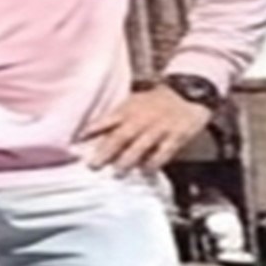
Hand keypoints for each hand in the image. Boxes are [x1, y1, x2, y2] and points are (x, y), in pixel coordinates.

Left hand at [80, 86, 210, 177]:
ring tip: (117, 173)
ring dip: (127, 160)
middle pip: (121, 137)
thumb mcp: (132, 103)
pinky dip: (154, 162)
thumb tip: (90, 134)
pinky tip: (146, 171)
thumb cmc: (155, 101)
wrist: (187, 93)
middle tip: (94, 165)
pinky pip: (164, 151)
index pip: (106, 121)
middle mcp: (141, 119)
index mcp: (128, 110)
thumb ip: (115, 118)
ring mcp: (159, 128)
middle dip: (106, 152)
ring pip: (141, 146)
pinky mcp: (176, 136)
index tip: (78, 142)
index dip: (92, 131)